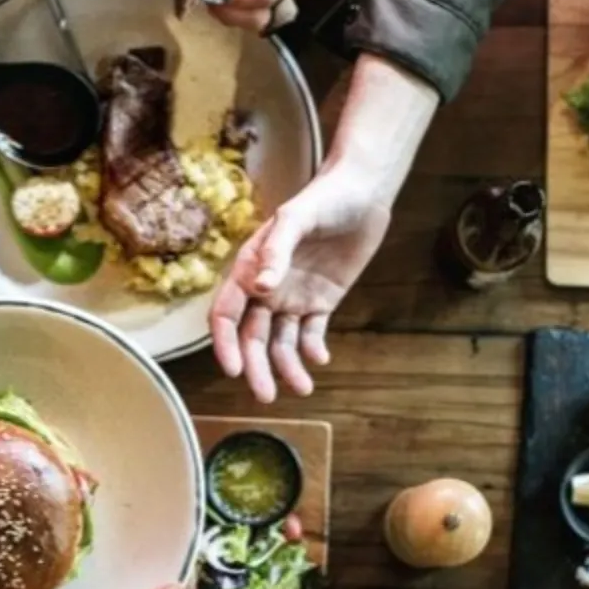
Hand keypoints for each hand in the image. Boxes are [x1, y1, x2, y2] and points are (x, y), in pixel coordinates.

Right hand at [210, 167, 389, 401]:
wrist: (363, 193)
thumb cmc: (324, 198)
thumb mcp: (296, 217)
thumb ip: (277, 251)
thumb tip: (260, 288)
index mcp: (250, 268)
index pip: (226, 313)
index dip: (225, 343)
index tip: (234, 369)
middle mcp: (266, 288)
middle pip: (252, 337)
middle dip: (256, 367)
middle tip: (265, 396)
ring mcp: (293, 297)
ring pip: (281, 342)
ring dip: (286, 367)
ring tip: (303, 387)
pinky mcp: (321, 302)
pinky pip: (311, 334)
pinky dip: (312, 350)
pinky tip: (320, 359)